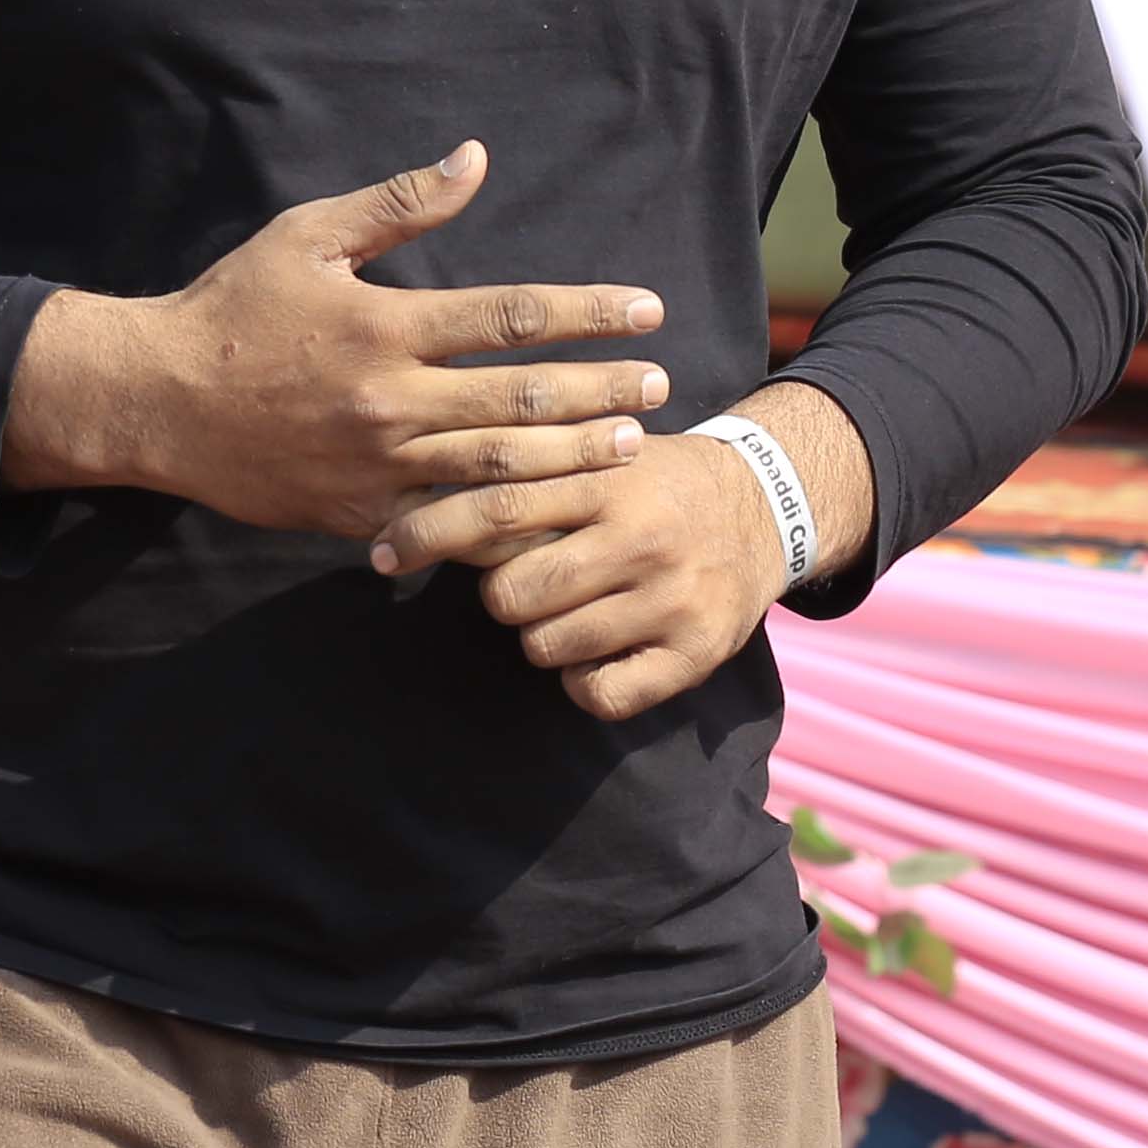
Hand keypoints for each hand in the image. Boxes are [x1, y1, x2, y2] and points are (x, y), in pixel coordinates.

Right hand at [0, 139, 672, 539]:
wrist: (156, 401)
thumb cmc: (233, 306)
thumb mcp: (307, 236)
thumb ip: (397, 202)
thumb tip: (476, 157)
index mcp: (383, 323)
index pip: (511, 315)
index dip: (589, 312)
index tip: (647, 309)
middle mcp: (387, 397)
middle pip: (520, 398)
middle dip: (601, 391)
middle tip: (660, 384)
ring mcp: (375, 463)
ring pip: (497, 468)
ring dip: (572, 457)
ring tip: (629, 445)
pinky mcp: (359, 512)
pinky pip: (447, 524)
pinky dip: (505, 522)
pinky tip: (556, 516)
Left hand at [370, 378, 862, 723]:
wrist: (766, 505)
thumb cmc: (651, 482)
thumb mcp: (599, 453)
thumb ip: (526, 469)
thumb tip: (412, 485)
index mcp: (607, 478)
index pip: (498, 505)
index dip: (428, 532)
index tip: (381, 551)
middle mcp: (641, 537)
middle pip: (513, 593)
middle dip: (498, 596)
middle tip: (522, 583)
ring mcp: (672, 598)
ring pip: (548, 647)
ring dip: (540, 637)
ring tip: (571, 608)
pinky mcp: (695, 653)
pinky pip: (599, 694)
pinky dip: (583, 681)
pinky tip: (600, 650)